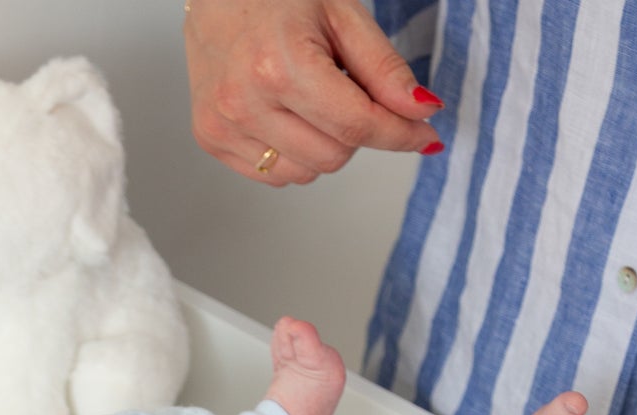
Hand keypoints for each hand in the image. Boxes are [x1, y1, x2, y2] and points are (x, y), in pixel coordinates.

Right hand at [184, 0, 442, 184]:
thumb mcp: (342, 15)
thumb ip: (383, 68)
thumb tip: (420, 112)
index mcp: (280, 66)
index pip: (356, 124)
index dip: (399, 134)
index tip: (425, 137)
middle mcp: (245, 104)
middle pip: (334, 156)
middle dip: (355, 132)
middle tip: (348, 94)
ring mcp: (224, 126)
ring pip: (305, 173)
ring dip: (323, 146)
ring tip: (312, 101)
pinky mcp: (211, 140)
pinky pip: (273, 175)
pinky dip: (293, 154)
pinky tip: (286, 116)